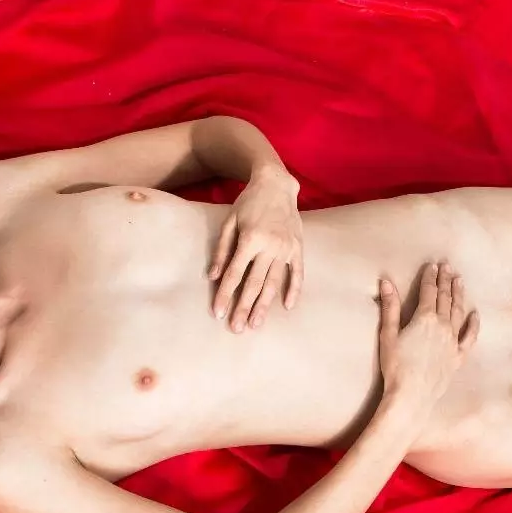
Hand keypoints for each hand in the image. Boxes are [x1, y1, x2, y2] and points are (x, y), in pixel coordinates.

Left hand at [209, 168, 303, 330]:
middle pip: (254, 284)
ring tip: (256, 323)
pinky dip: (294, 290)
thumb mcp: (229, 222)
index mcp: (250, 239)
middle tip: (237, 328)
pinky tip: (288, 307)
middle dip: (244, 307)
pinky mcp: (298, 247)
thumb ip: (222, 250)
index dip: (225, 295)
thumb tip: (213, 276)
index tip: (218, 313)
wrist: (276, 183)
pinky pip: (297, 273)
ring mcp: (286, 248)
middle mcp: (270, 246)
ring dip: (264, 305)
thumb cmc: (248, 202)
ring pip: (274, 283)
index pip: (235, 274)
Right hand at [376, 260, 480, 409]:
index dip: (430, 276)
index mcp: (424, 318)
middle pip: (445, 298)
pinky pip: (469, 337)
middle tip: (448, 266)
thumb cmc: (396, 366)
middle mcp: (443, 326)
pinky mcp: (458, 357)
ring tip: (460, 281)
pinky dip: (474, 324)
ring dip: (459, 295)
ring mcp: (452, 341)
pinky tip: (475, 314)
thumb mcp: (388, 334)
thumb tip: (386, 282)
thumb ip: (390, 307)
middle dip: (446, 280)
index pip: (429, 291)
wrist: (411, 395)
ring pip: (459, 312)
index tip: (433, 265)